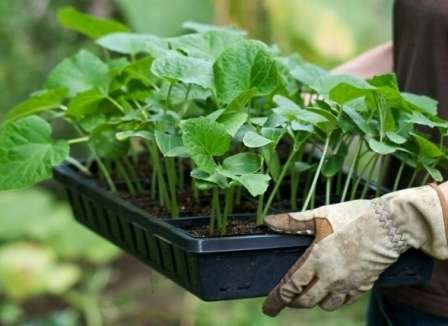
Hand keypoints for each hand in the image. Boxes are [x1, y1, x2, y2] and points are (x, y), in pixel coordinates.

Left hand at [262, 185, 447, 316]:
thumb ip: (293, 221)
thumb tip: (268, 221)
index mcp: (317, 259)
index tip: (268, 307)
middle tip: (285, 301)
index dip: (277, 299)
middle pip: (306, 301)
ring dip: (314, 302)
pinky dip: (335, 299)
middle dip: (292, 303)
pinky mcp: (364, 285)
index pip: (291, 286)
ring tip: (308, 294)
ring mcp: (348, 283)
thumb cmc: (353, 216)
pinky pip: (345, 301)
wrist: (390, 225)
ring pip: (326, 304)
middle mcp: (331, 276)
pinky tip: (332, 291)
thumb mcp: (320, 214)